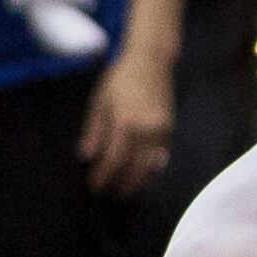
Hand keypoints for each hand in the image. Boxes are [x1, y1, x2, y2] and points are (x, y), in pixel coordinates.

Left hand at [80, 45, 174, 195]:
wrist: (150, 62)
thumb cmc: (119, 80)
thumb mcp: (99, 101)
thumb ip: (93, 131)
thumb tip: (86, 156)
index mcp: (124, 121)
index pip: (113, 158)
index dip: (104, 175)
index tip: (96, 186)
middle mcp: (146, 129)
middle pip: (135, 167)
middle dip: (123, 183)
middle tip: (112, 194)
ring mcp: (161, 130)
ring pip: (151, 165)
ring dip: (139, 180)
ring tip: (127, 189)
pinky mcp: (170, 129)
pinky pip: (161, 156)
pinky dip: (152, 168)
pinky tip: (143, 174)